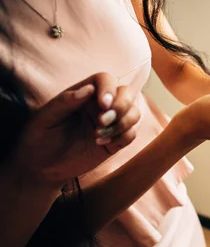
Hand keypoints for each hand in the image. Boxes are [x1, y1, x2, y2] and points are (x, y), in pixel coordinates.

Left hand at [12, 73, 139, 186]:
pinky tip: (102, 144)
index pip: (105, 80)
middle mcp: (99, 106)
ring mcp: (110, 123)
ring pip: (134, 112)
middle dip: (121, 106)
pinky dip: (122, 137)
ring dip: (122, 123)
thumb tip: (89, 89)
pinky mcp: (116, 141)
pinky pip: (132, 134)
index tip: (103, 105)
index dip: (109, 88)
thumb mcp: (44, 117)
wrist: (41, 166)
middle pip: (127, 93)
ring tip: (98, 136)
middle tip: (102, 122)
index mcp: (83, 94)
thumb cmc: (38, 138)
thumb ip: (65, 101)